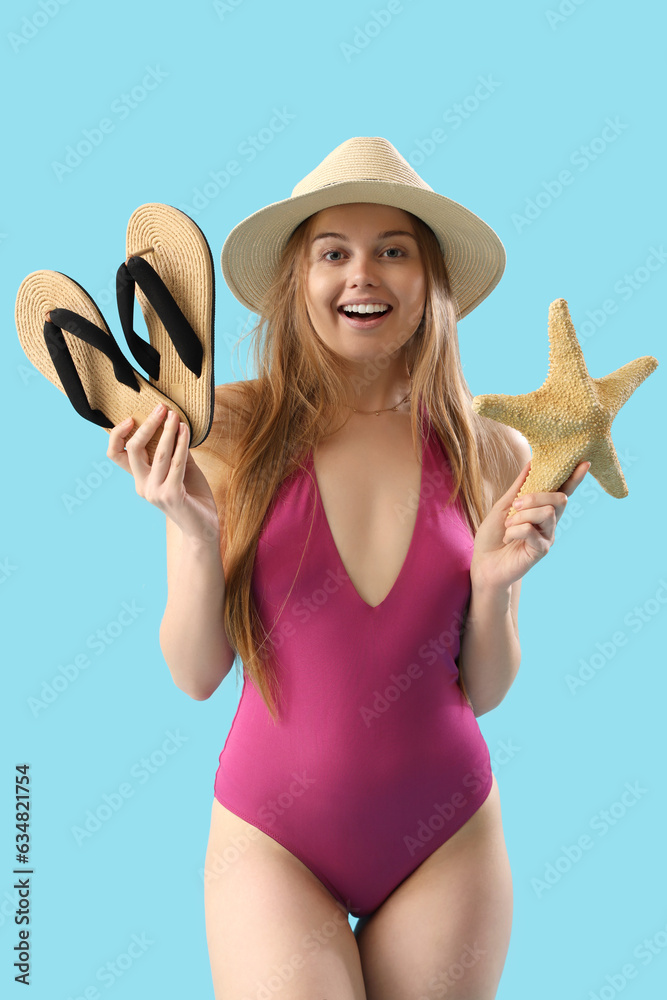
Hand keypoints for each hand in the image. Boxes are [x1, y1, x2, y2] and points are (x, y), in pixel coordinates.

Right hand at [107, 403, 220, 543]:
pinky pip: (176, 463)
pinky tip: (186, 431)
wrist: (203, 528)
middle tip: (162, 408)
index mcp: (140, 480)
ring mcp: (156, 492)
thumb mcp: (182, 469)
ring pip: (158, 453)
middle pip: (133, 449)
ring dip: (168, 431)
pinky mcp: (172, 495)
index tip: (130, 417)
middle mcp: (143, 486)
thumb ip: (175, 450)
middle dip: (147, 425)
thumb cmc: (193, 497)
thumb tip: (174, 422)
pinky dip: (181, 443)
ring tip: (176, 415)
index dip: (117, 435)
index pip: (116, 454)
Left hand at [469, 459, 591, 590]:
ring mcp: (548, 536)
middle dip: (536, 497)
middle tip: (516, 506)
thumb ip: (519, 487)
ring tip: (508, 526)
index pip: (563, 491)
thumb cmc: (493, 535)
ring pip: (546, 513)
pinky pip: (531, 531)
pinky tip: (508, 539)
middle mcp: (549, 522)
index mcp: (542, 509)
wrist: (484, 562)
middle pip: (559, 499)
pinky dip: (514, 531)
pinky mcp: (542, 550)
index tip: (584, 462)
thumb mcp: (504, 506)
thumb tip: (531, 462)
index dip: (574, 478)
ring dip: (521, 516)